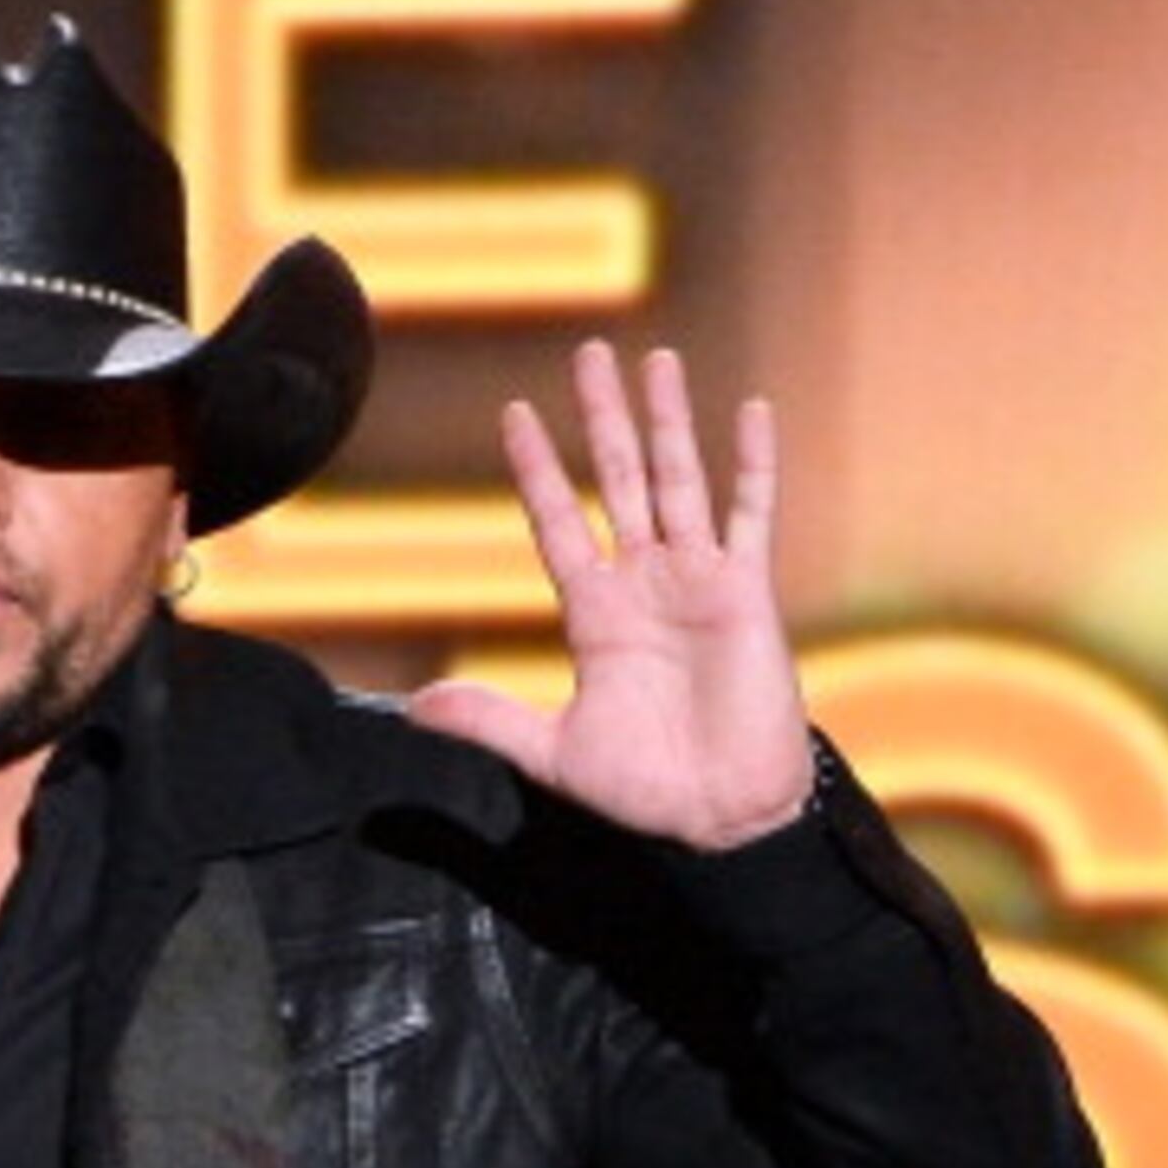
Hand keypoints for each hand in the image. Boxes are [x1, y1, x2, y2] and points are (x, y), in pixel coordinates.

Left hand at [406, 339, 815, 851]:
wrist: (720, 814)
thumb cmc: (643, 788)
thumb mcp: (550, 752)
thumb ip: (488, 719)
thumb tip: (414, 709)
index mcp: (593, 613)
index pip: (559, 522)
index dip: (536, 471)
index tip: (513, 417)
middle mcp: (643, 583)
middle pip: (618, 480)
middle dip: (601, 418)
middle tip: (589, 353)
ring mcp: (697, 581)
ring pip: (679, 480)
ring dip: (667, 421)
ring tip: (656, 361)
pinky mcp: (747, 592)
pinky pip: (750, 515)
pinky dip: (752, 465)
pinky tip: (749, 412)